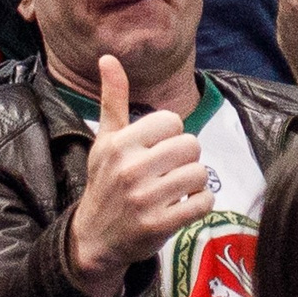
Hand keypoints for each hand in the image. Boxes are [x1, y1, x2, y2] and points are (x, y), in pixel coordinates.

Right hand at [65, 55, 209, 296]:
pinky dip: (200, 204)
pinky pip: (202, 203)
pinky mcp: (159, 225)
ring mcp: (144, 199)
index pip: (172, 121)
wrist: (95, 239)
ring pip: (200, 174)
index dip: (171, 135)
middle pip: (191, 145)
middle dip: (186, 158)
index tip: (158, 149)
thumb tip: (108, 57)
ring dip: (195, 183)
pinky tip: (183, 206)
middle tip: (171, 171)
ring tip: (177, 188)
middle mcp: (130, 169)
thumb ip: (113, 99)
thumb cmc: (105, 183)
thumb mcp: (105, 141)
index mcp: (120, 144)